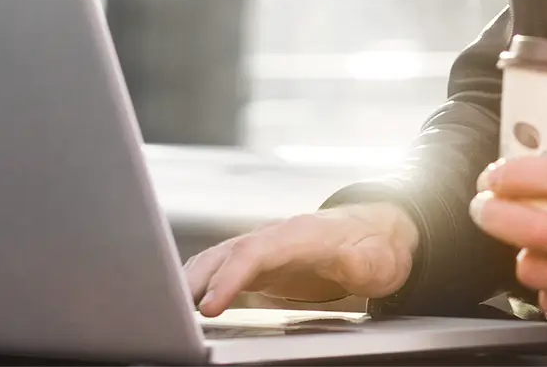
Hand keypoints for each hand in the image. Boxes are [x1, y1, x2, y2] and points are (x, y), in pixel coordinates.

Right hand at [180, 201, 419, 316]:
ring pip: (215, 260)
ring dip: (189, 281)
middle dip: (194, 281)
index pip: (252, 253)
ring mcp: (261, 248)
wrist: (374, 233)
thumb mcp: (376, 259)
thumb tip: (352, 262)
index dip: (228, 279)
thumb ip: (361, 260)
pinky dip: (196, 281)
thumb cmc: (373, 248)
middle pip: (223, 255)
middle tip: (173, 312)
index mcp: (297, 235)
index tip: (209, 306)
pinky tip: (183, 300)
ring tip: (170, 310)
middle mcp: (271, 237)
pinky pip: (218, 268)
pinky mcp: (256, 262)